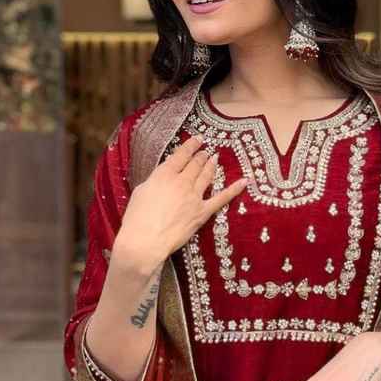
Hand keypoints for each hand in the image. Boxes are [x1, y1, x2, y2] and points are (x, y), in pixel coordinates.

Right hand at [115, 135, 249, 265]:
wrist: (145, 240)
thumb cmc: (137, 218)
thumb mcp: (141, 191)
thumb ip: (155, 181)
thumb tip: (163, 178)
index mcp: (164, 175)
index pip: (181, 155)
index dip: (191, 146)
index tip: (197, 139)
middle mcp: (181, 182)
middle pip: (195, 164)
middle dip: (201, 156)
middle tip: (206, 151)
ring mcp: (194, 197)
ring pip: (206, 176)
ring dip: (212, 165)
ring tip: (215, 158)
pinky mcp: (202, 212)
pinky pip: (221, 199)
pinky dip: (233, 189)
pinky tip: (244, 181)